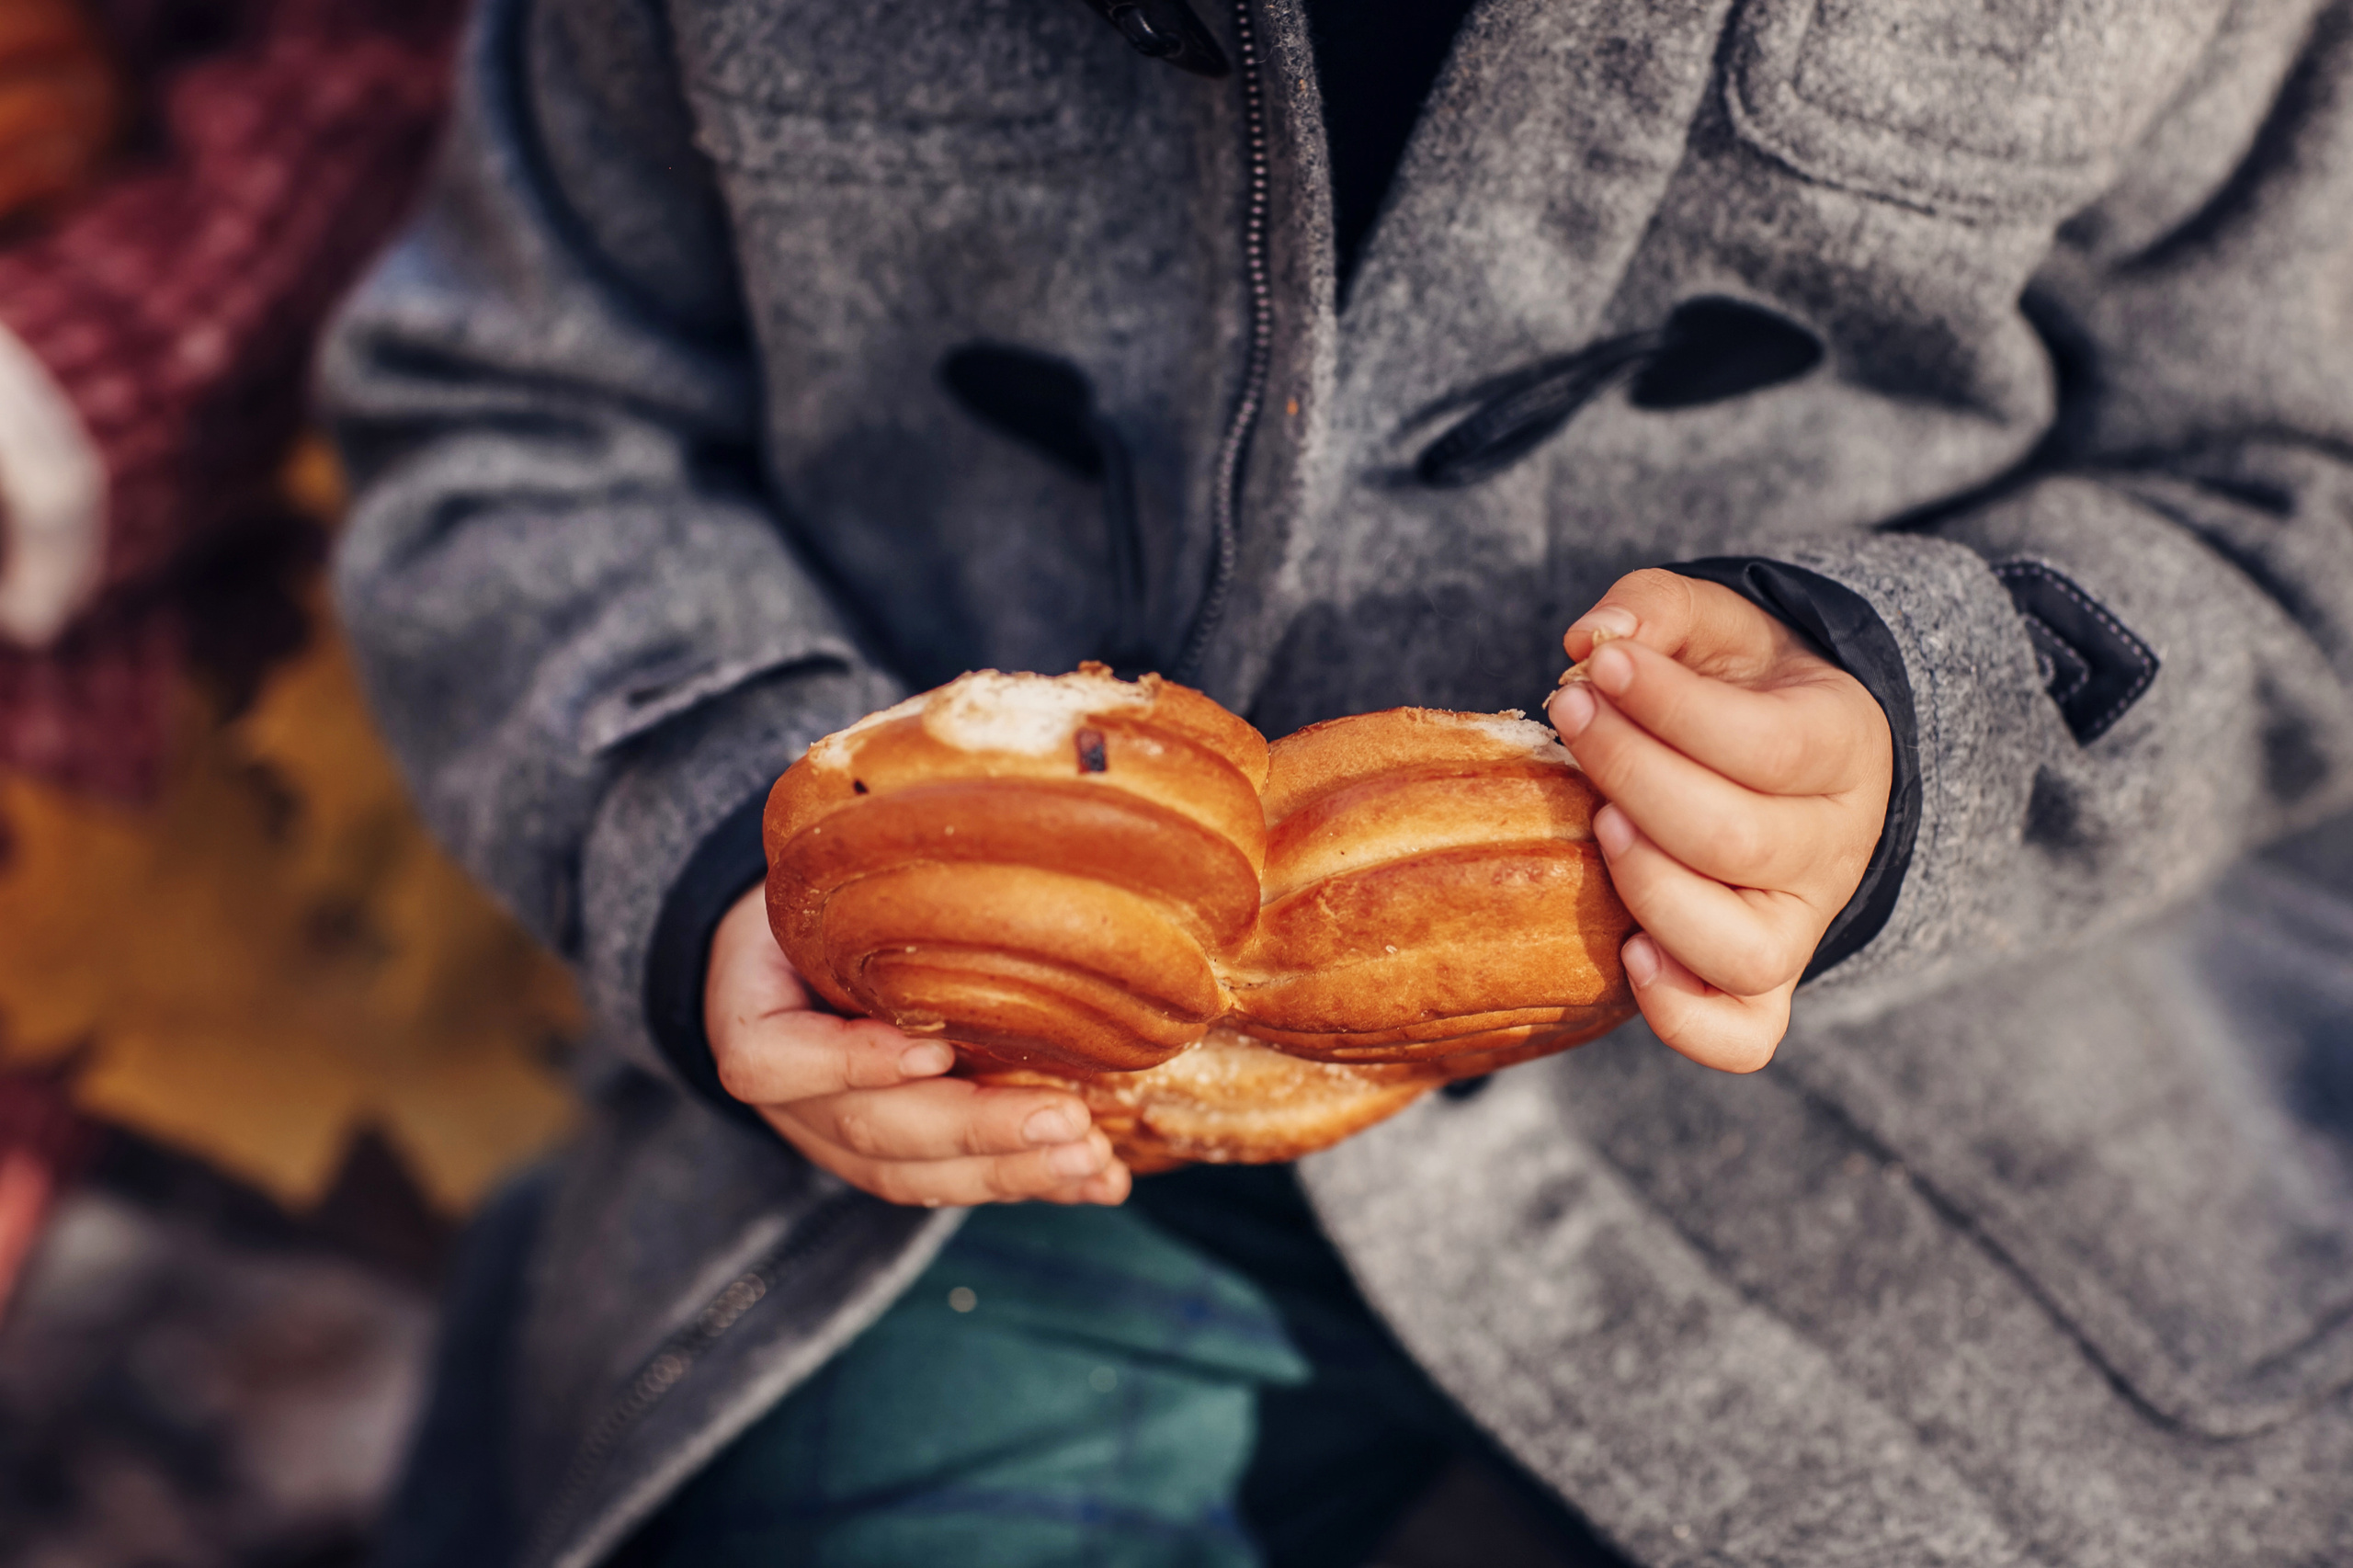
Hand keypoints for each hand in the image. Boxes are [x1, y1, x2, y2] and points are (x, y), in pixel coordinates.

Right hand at [704, 888, 1129, 1206]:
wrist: (790, 958)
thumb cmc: (820, 906)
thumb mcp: (818, 883)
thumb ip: (862, 889)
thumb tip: (975, 835)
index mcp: (752, 1022)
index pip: (774, 1062)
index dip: (855, 1063)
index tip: (933, 1049)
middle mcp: (792, 1100)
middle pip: (872, 1129)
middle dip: (977, 1129)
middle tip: (1066, 1119)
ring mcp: (839, 1141)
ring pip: (917, 1174)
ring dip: (1013, 1172)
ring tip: (1092, 1159)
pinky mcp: (895, 1161)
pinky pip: (958, 1183)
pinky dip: (1034, 1181)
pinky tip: (1101, 1183)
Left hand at [1546, 569, 1890, 1071]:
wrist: (1791, 754)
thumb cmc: (1738, 685)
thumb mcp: (1715, 623)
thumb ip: (1657, 609)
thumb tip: (1592, 640)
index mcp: (1843, 748)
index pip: (1765, 745)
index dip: (1671, 708)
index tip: (1597, 668)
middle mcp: (1834, 848)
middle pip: (1739, 840)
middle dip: (1636, 778)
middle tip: (1571, 719)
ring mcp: (1800, 924)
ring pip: (1744, 949)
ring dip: (1652, 889)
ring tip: (1597, 824)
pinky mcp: (1763, 983)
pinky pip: (1744, 1037)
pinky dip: (1685, 1016)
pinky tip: (1627, 953)